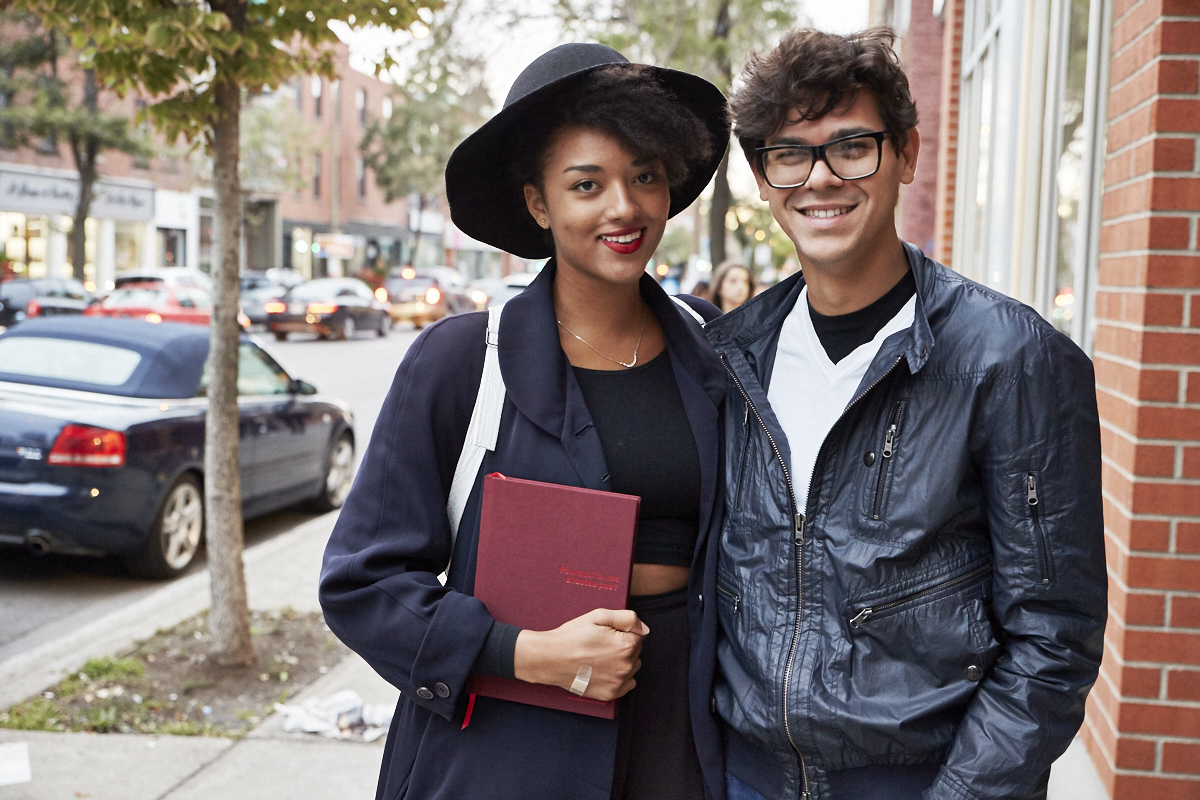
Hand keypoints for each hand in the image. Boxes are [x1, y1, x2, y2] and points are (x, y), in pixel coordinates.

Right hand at [513, 609, 648, 700]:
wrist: (551, 658)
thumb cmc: (573, 636)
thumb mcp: (598, 616)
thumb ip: (627, 618)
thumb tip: (644, 629)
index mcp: (626, 645)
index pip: (638, 636)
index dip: (622, 632)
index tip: (606, 634)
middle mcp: (626, 666)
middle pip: (636, 652)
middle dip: (623, 646)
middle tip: (601, 644)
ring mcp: (618, 682)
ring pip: (632, 668)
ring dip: (622, 662)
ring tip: (601, 657)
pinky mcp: (610, 694)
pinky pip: (627, 684)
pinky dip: (619, 678)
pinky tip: (604, 671)